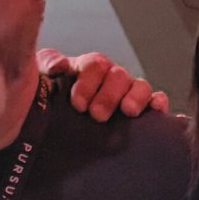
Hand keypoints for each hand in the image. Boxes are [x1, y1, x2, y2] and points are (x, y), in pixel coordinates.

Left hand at [36, 48, 168, 120]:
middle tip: (97, 114)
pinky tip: (157, 110)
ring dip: (135, 97)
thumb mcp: (39, 80)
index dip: (88, 82)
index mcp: (86, 69)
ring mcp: (126, 95)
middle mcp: (109, 80)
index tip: (77, 104)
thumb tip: (60, 65)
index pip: (94, 65)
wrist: (47, 135)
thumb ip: (47, 64)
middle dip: (109, 95)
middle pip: (118, 76)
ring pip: (139, 86)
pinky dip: (158, 103)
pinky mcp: (140, 114)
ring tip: (128, 111)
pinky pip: (155, 102)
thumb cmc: (47, 104)